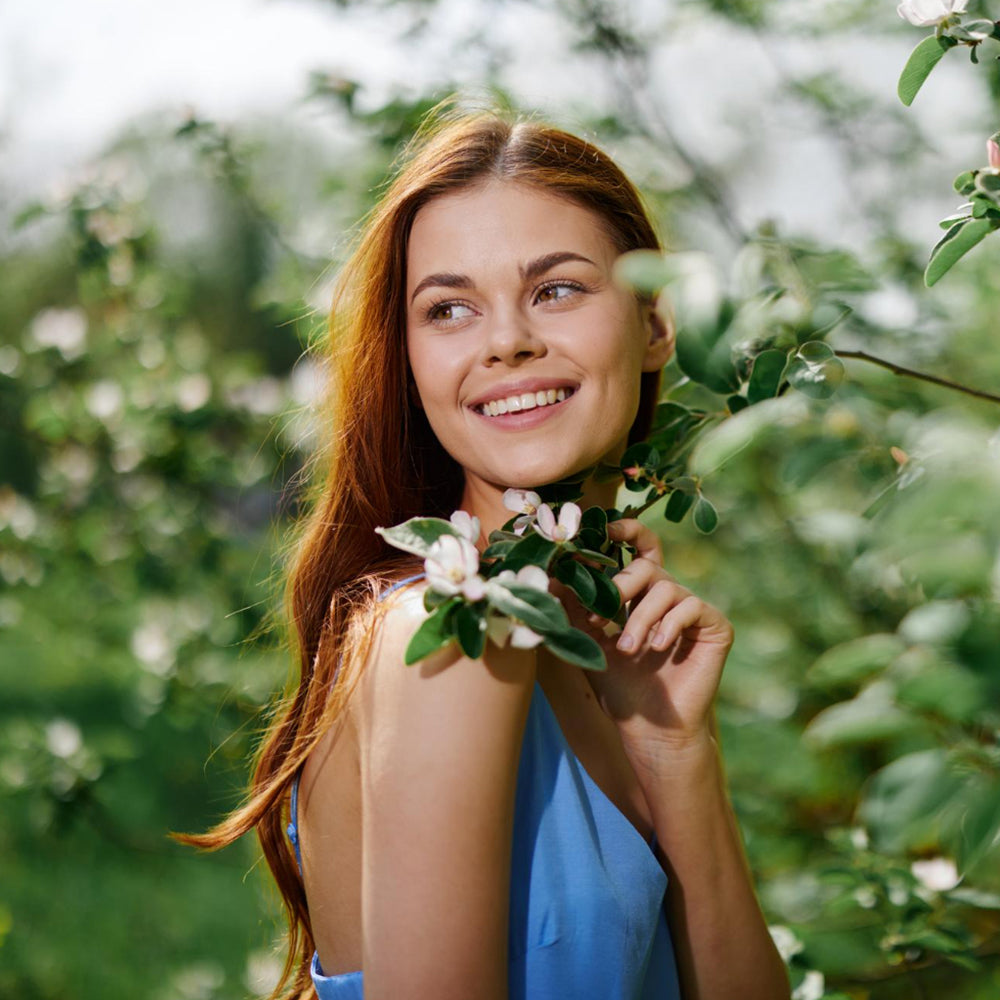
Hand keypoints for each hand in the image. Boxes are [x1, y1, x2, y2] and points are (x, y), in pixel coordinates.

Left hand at [559, 518, 734, 760]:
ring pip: (665, 588)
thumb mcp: (589, 641)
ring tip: (627, 649)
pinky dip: (669, 624)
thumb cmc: (619, 687)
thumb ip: (573, 608)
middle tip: (600, 616)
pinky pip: (692, 606)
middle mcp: (668, 595)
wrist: (649, 728)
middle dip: (619, 585)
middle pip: (647, 565)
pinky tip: (657, 647)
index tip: (606, 530)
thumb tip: (550, 575)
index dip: (626, 532)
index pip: (639, 548)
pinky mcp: (715, 626)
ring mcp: (694, 609)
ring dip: (638, 618)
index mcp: (640, 593)